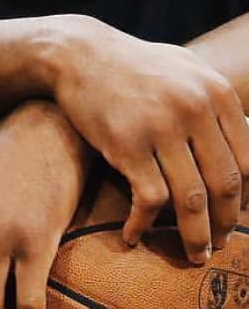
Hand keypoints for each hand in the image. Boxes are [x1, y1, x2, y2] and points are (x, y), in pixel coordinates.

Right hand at [47, 17, 248, 262]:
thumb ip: (216, 102)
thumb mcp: (186, 69)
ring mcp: (160, 128)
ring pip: (192, 200)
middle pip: (225, 184)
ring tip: (192, 255)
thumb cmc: (132, 66)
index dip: (245, 198)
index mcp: (217, 93)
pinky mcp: (126, 145)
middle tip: (218, 245)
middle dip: (225, 224)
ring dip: (195, 237)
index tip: (234, 217)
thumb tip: (245, 143)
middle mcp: (194, 109)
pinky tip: (133, 236)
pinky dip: (143, 224)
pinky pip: (148, 199)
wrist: (76, 53)